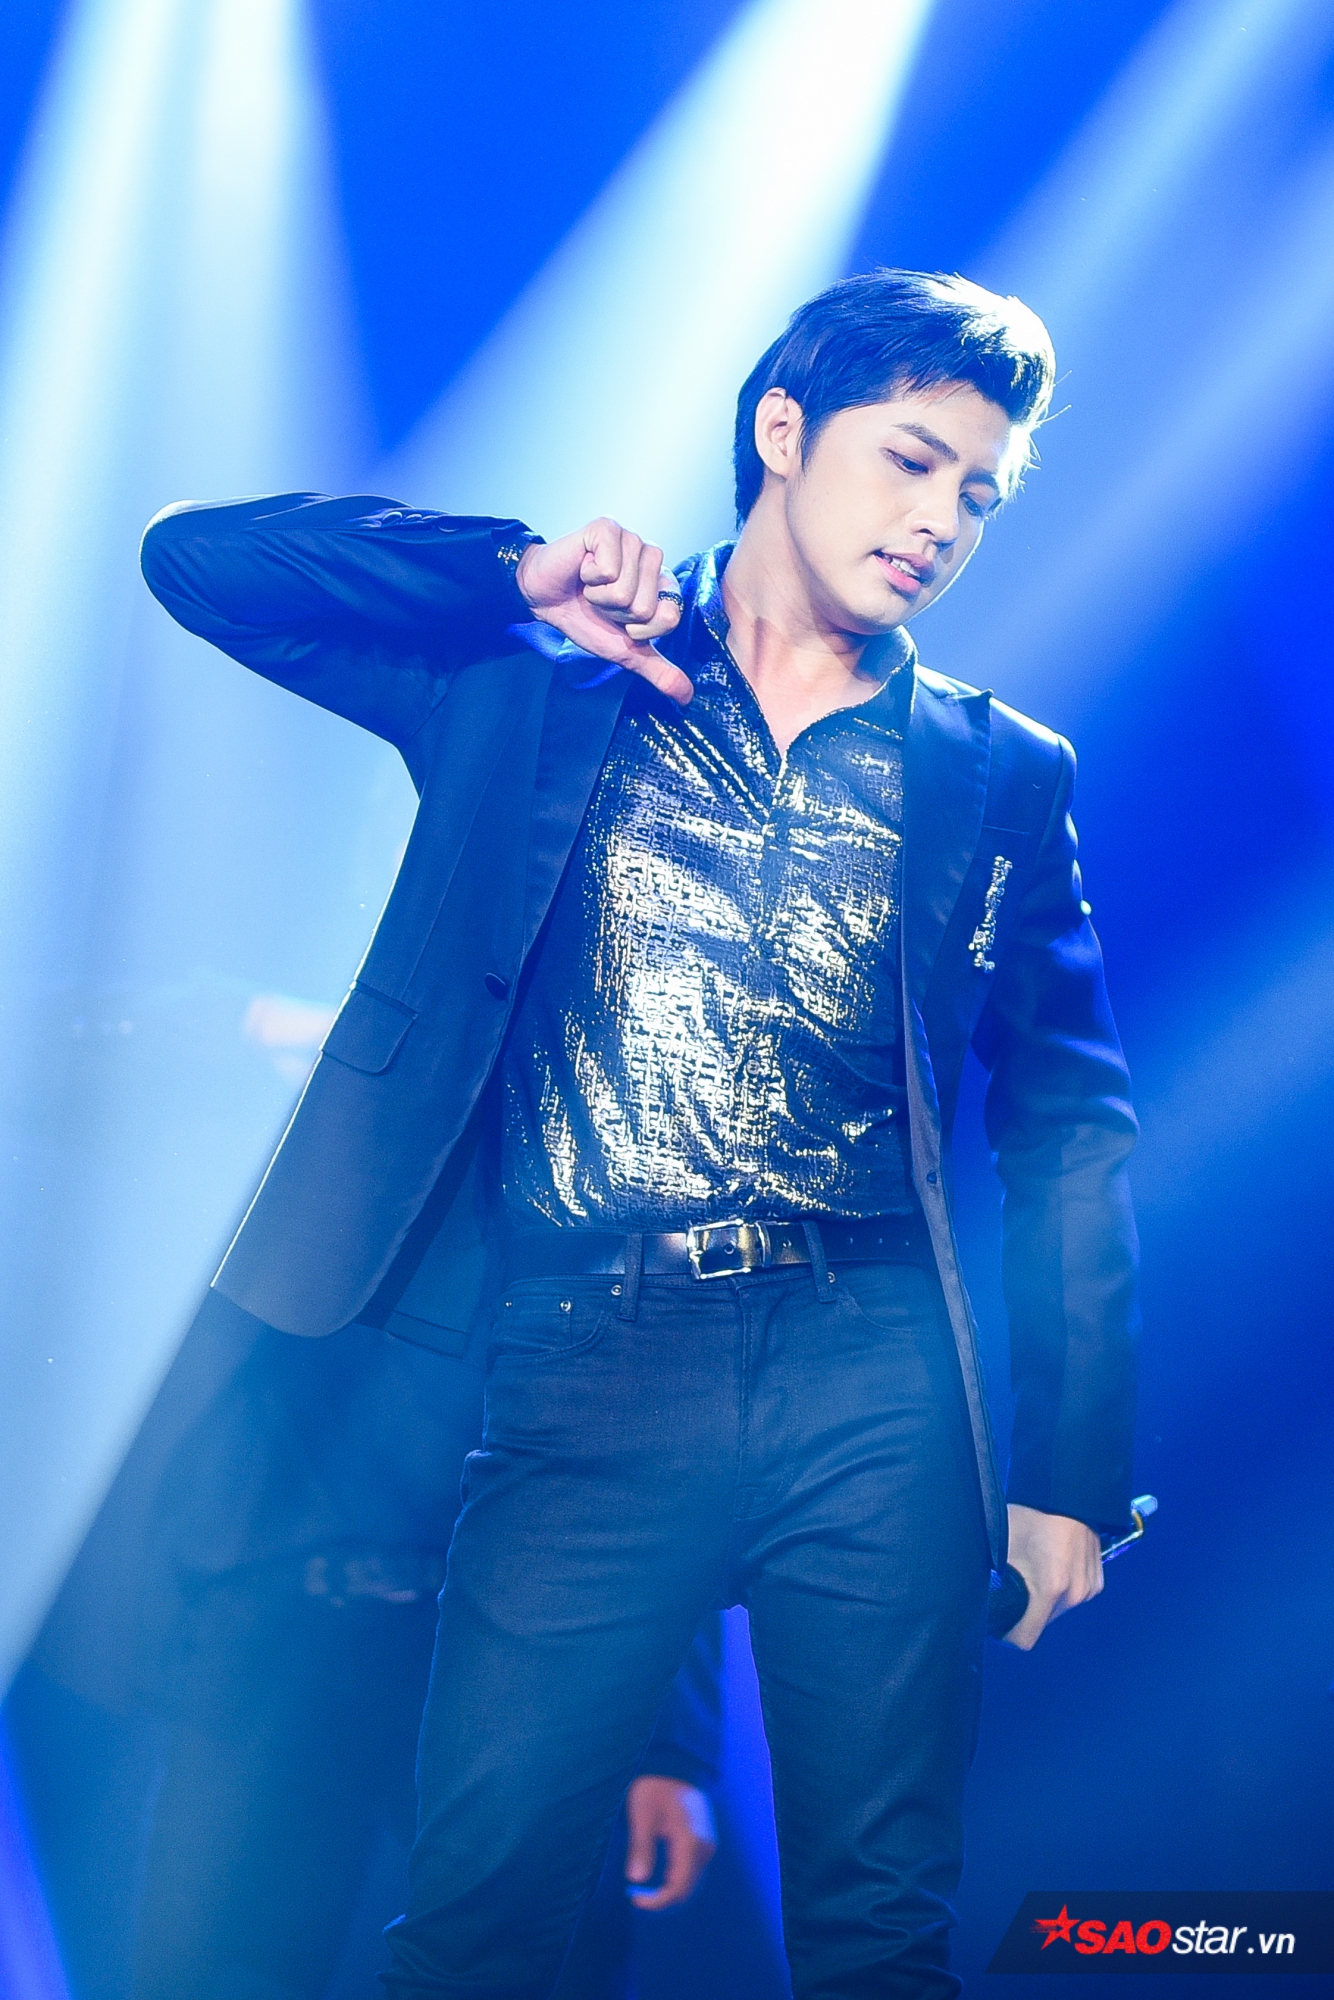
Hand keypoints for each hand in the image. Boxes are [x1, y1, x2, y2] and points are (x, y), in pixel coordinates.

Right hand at [516, 519, 691, 704]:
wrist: (544, 598)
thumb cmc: (583, 617)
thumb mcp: (624, 652)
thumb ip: (657, 670)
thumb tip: (686, 698)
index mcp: (663, 583)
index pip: (670, 617)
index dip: (639, 629)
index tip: (619, 619)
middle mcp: (652, 557)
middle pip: (646, 606)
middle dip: (615, 613)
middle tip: (599, 601)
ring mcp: (631, 539)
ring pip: (626, 590)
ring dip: (600, 598)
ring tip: (590, 586)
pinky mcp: (607, 528)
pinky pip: (608, 570)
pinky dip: (589, 578)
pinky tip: (582, 569)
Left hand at [623, 1774, 716, 1909]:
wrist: (677, 1763)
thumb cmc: (656, 1786)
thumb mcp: (642, 1813)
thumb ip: (640, 1847)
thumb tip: (636, 1880)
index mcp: (690, 1843)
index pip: (677, 1888)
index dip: (656, 1901)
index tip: (634, 1898)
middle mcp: (704, 1848)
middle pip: (685, 1889)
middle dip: (661, 1898)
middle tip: (635, 1895)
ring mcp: (706, 1844)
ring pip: (689, 1881)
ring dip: (668, 1888)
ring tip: (642, 1886)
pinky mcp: (703, 1841)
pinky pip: (690, 1869)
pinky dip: (674, 1878)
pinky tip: (656, 1873)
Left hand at [1003, 1503, 1103, 1649]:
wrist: (1067, 1495)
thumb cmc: (1033, 1515)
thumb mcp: (1004, 1547)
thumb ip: (995, 1580)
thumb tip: (980, 1599)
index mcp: (1050, 1589)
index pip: (1025, 1639)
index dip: (1007, 1634)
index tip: (998, 1622)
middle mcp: (1074, 1595)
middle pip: (1041, 1624)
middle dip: (1025, 1614)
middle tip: (1012, 1590)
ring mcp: (1089, 1590)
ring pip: (1057, 1612)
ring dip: (1042, 1602)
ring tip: (1032, 1575)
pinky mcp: (1097, 1583)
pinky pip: (1072, 1598)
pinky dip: (1059, 1592)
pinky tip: (1050, 1569)